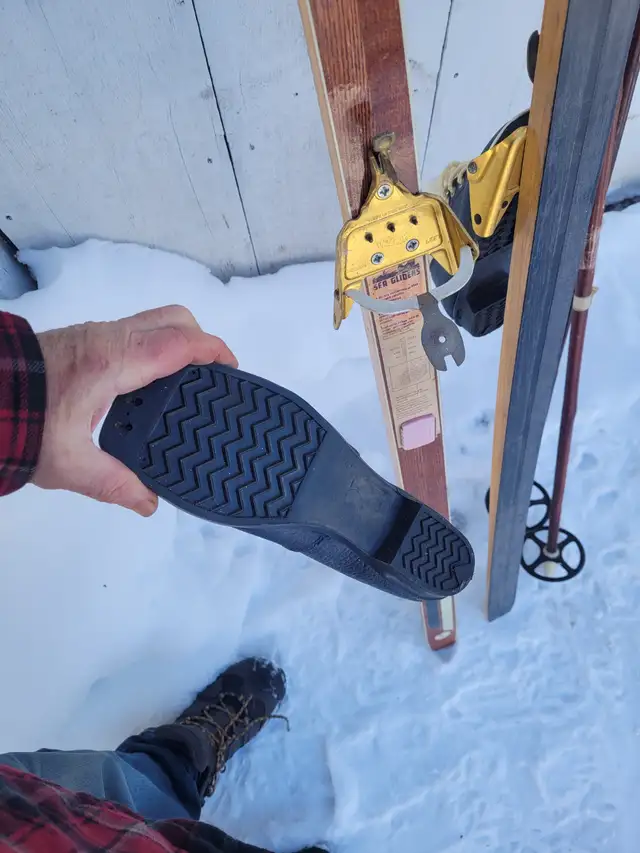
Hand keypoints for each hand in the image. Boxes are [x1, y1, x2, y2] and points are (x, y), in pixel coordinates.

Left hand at [34, 305, 236, 515]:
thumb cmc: (22, 425)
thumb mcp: (69, 464)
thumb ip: (114, 484)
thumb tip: (148, 504)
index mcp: (114, 362)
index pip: (178, 342)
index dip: (212, 350)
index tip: (232, 368)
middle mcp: (109, 338)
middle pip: (173, 319)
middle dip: (200, 340)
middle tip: (211, 375)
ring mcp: (95, 333)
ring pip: (152, 320)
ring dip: (176, 341)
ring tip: (185, 382)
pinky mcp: (83, 338)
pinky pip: (133, 331)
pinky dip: (154, 346)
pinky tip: (148, 384)